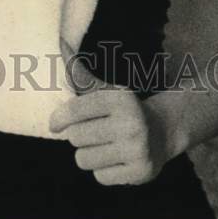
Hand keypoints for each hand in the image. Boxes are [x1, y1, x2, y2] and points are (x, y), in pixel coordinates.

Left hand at [49, 45, 169, 185]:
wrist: (162, 132)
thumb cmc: (123, 109)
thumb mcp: (105, 90)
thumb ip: (79, 72)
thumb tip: (60, 42)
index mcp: (120, 99)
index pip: (75, 110)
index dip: (59, 118)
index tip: (54, 124)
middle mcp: (131, 124)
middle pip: (76, 137)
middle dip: (78, 136)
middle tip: (90, 132)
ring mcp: (137, 150)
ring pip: (84, 159)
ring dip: (88, 154)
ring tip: (102, 146)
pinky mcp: (140, 173)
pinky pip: (99, 177)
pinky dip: (102, 170)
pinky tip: (115, 159)